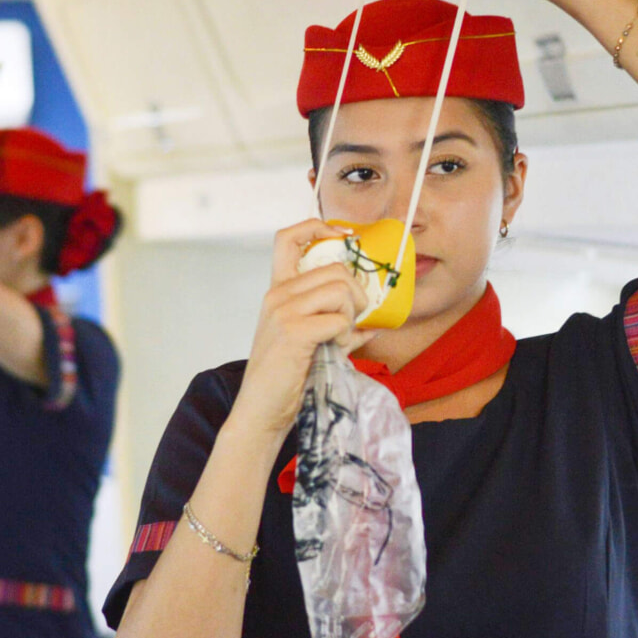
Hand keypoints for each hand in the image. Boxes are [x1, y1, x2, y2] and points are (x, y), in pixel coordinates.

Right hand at [231, 220, 374, 441]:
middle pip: (337, 270)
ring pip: (342, 291)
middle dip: (357, 295)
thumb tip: (376, 323)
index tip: (344, 237)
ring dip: (351, 317)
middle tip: (352, 322)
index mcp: (278, 290)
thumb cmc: (286, 377)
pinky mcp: (294, 331)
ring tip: (338, 340)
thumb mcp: (309, 340)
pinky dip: (346, 338)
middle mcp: (278, 293)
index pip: (288, 237)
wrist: (261, 410)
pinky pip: (339, 321)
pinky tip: (332, 351)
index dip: (317, 226)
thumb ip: (336, 324)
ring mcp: (283, 310)